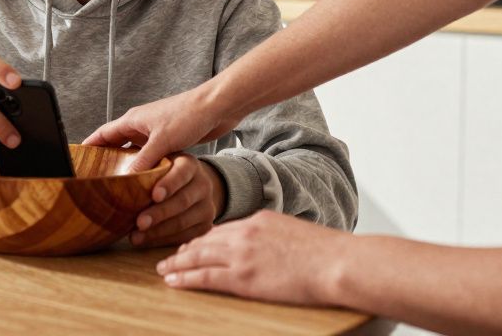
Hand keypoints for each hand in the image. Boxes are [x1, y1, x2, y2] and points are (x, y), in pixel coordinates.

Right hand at [84, 83, 242, 171]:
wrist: (216, 107)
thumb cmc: (188, 115)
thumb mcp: (162, 141)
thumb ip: (144, 160)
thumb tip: (127, 179)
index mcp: (133, 120)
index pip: (103, 134)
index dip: (89, 145)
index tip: (77, 159)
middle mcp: (141, 126)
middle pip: (116, 144)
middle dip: (106, 160)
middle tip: (98, 179)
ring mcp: (155, 133)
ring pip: (134, 152)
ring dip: (128, 166)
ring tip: (120, 185)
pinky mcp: (169, 139)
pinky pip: (150, 156)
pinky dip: (146, 167)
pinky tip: (146, 181)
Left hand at [130, 155, 224, 247]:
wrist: (191, 186)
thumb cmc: (164, 172)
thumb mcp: (156, 160)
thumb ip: (143, 162)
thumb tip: (123, 171)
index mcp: (189, 164)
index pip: (181, 173)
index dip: (169, 184)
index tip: (154, 195)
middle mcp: (203, 185)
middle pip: (182, 201)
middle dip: (159, 213)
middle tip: (139, 222)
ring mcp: (206, 207)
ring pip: (182, 222)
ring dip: (157, 232)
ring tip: (135, 236)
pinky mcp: (205, 226)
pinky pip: (183, 236)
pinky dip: (162, 240)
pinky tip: (145, 241)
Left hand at [156, 210, 348, 304]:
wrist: (337, 262)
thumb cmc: (327, 253)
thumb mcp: (295, 233)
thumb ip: (275, 236)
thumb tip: (270, 247)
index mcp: (259, 220)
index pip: (223, 230)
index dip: (204, 240)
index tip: (192, 246)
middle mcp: (245, 232)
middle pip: (205, 240)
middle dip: (184, 249)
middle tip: (168, 257)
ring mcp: (242, 254)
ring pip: (198, 256)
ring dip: (177, 263)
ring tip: (163, 270)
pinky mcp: (243, 276)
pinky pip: (205, 276)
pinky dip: (185, 278)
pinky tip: (173, 281)